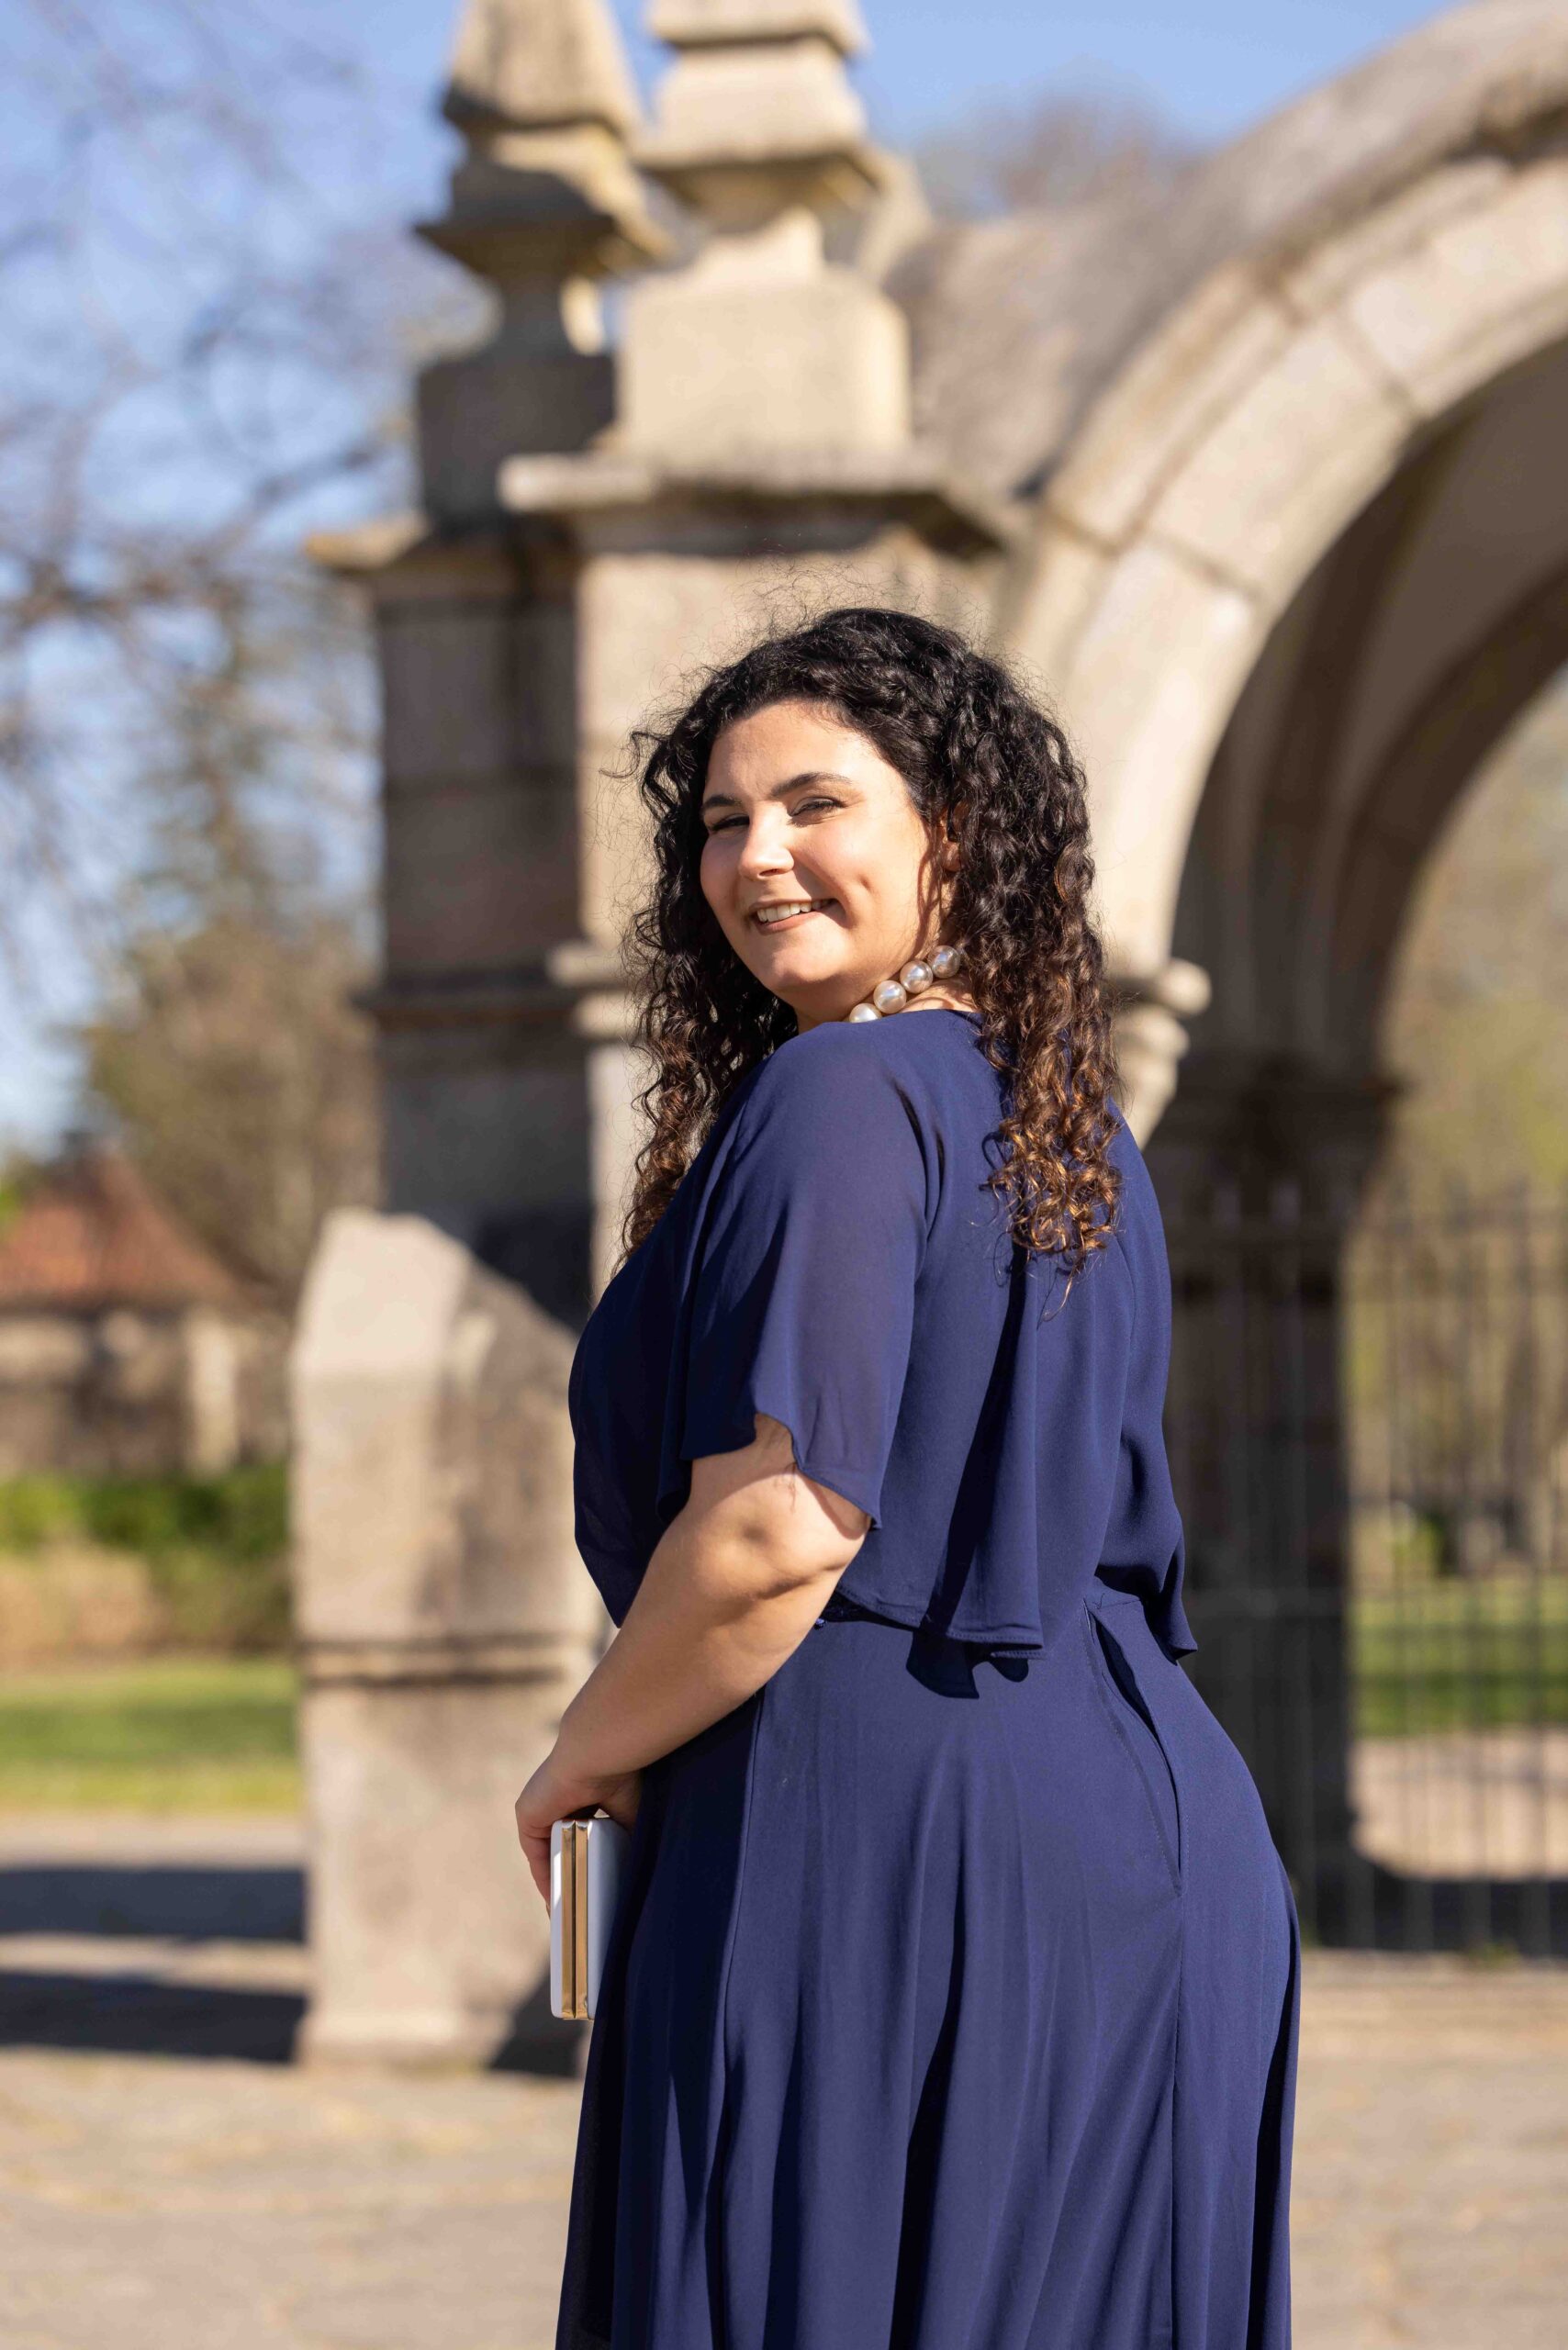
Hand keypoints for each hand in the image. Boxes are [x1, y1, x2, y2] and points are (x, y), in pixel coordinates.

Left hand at [513, 1744, 641, 1907]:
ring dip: (559, 1882)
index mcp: (581, 1796)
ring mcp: (540, 1809)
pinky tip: (558, 1902)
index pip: (580, 1836)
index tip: (598, 1890)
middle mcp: (558, 1802)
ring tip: (573, 1913)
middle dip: (573, 1877)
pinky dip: (545, 1879)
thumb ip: (628, 1839)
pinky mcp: (526, 1816)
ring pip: (549, 1855)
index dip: (588, 1862)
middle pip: (563, 1849)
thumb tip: (637, 1874)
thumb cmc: (621, 1776)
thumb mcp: (629, 1815)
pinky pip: (535, 1856)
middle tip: (586, 1909)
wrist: (597, 1755)